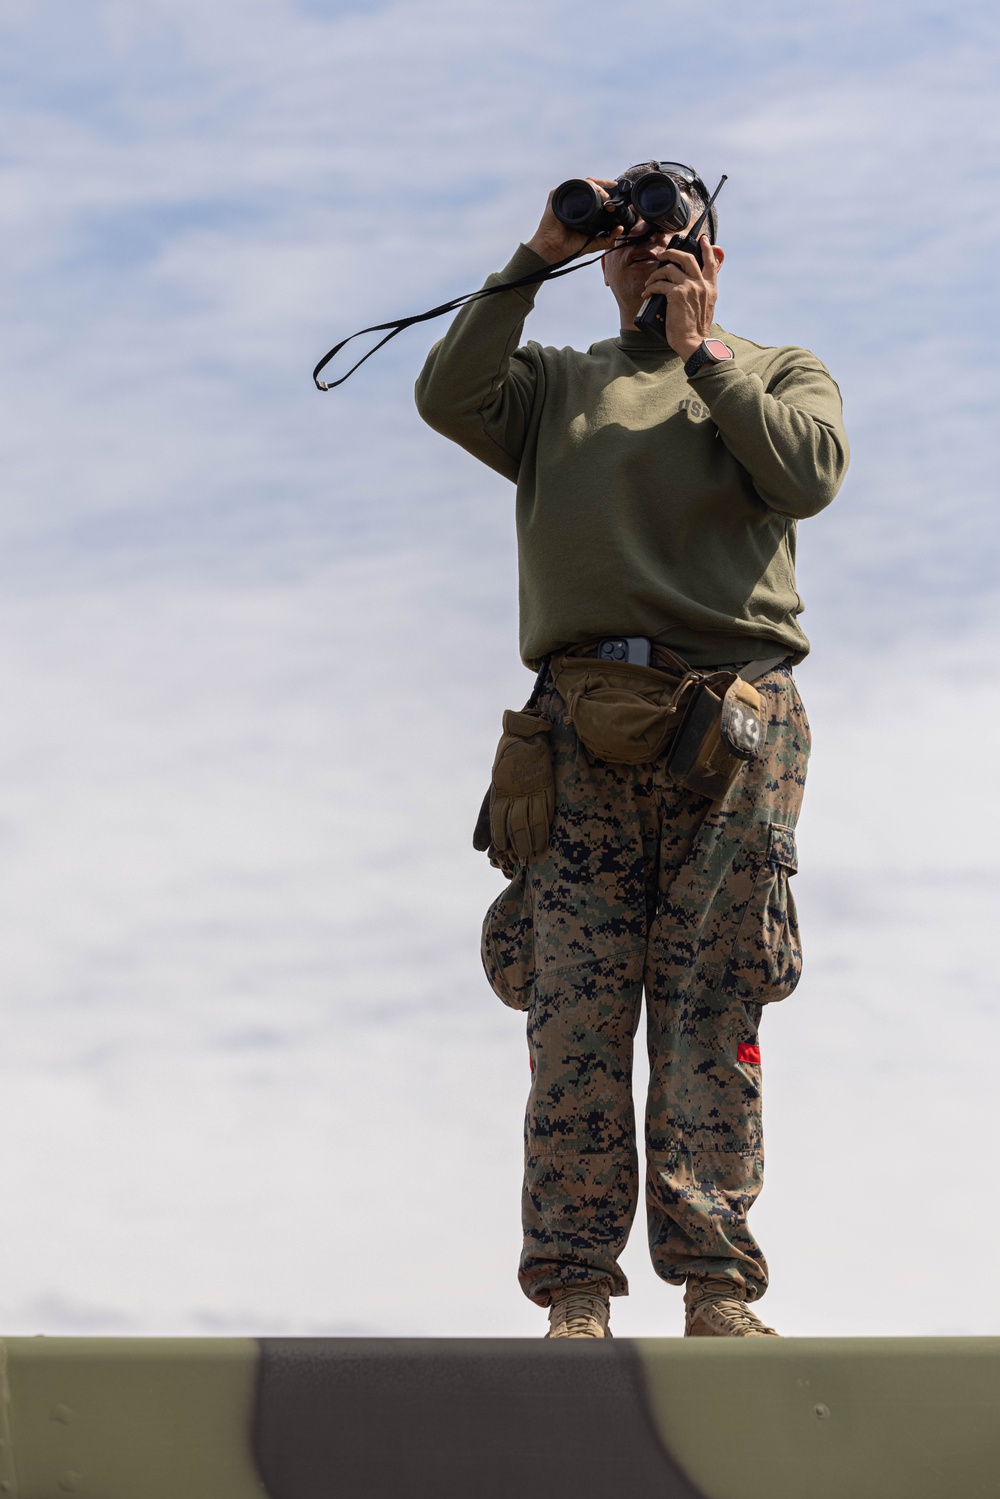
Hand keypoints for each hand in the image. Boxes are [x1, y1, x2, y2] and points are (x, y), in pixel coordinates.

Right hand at [525, 179, 618, 264]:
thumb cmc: (568, 248)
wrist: (553, 251)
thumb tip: (620, 229)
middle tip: (611, 202)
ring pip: (584, 183)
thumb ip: (607, 238)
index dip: (607, 194)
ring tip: (605, 197)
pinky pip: (573, 184)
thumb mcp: (593, 242)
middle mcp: (573, 200)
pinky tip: (593, 190)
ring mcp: (565, 197)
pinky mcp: (556, 195)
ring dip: (597, 186)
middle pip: (592, 186)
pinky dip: (585, 185)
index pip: (596, 194)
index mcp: (581, 209)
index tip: (617, 200)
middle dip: (605, 189)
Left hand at [641, 236, 724, 359]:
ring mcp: (690, 287)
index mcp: (710, 287)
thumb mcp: (706, 307)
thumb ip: (702, 292)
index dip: (707, 248)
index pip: (711, 262)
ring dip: (655, 274)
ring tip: (650, 282)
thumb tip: (691, 284)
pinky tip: (646, 293)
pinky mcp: (677, 294)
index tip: (702, 239)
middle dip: (672, 253)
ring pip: (669, 269)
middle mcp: (701, 284)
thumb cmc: (696, 329)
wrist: (694, 342)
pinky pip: (660, 284)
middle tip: (662, 255)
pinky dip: (650, 288)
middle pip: (687, 257)